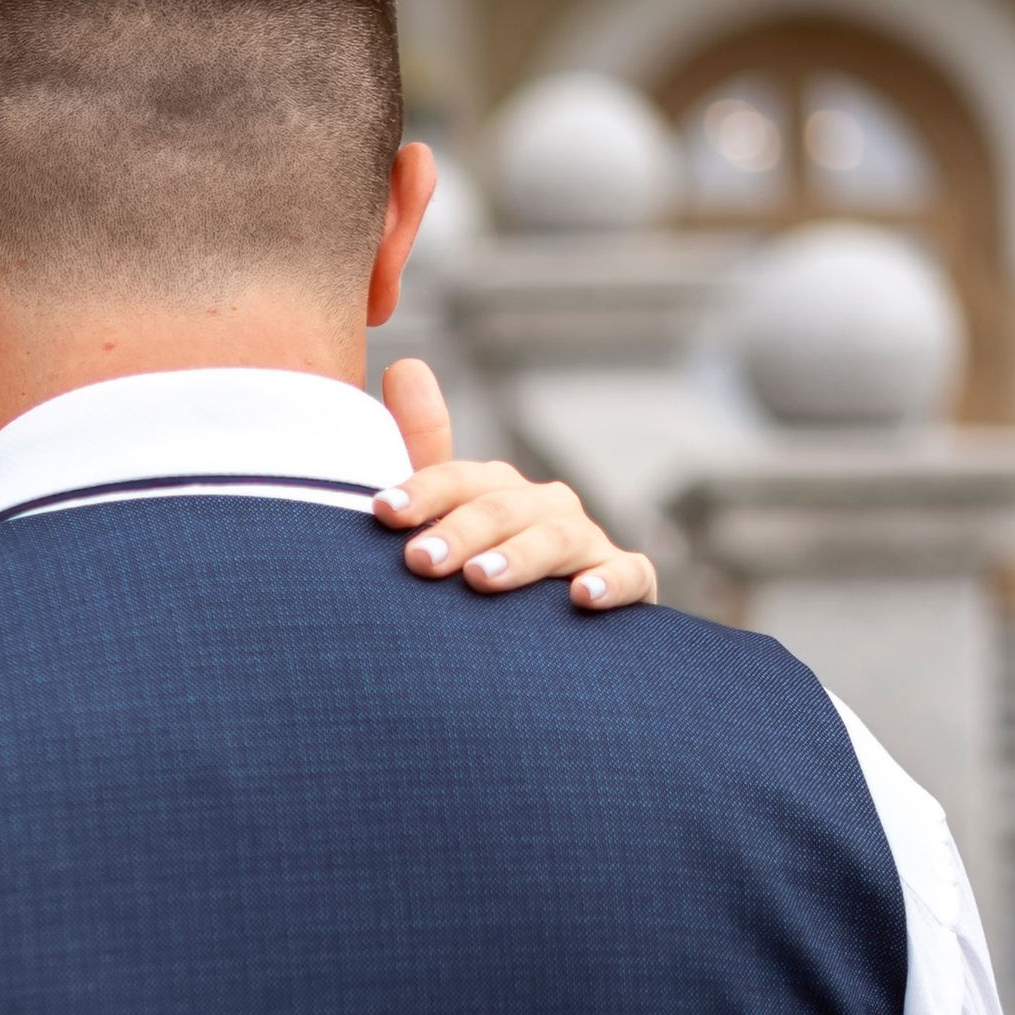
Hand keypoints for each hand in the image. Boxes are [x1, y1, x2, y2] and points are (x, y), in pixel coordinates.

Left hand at [373, 360, 657, 613]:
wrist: (539, 651)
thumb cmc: (482, 578)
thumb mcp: (448, 523)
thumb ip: (424, 453)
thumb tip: (406, 364)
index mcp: (499, 492)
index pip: (460, 479)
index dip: (423, 491)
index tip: (384, 514)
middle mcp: (546, 508)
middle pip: (504, 507)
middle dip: (461, 530)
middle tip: (420, 561)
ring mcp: (589, 544)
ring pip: (558, 537)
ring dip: (520, 556)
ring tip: (480, 579)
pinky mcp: (630, 583)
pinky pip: (629, 575)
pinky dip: (610, 582)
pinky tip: (582, 598)